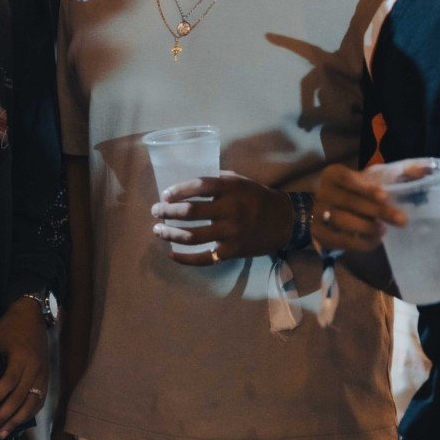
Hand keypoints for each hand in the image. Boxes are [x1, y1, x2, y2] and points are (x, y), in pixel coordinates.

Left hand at [0, 297, 49, 439]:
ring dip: (16, 421)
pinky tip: (17, 424)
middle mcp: (35, 368)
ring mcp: (43, 375)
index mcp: (22, 356)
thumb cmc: (9, 327)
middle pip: (20, 397)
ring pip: (32, 403)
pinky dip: (28, 414)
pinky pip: (39, 401)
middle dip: (4, 415)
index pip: (10, 380)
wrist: (32, 317)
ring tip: (1, 434)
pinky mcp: (46, 379)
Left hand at [150, 171, 292, 264]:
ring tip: (158, 231)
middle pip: (190, 212)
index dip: (178, 190)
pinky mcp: (231, 252)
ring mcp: (231, 233)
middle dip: (167, 212)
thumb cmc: (257, 198)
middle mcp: (230, 210)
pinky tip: (172, 254)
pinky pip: (204, 258)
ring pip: (192, 236)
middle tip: (155, 212)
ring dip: (170, 234)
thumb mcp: (240, 181)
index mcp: (231, 189)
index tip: (165, 195)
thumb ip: (217, 180)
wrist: (283, 221)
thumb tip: (188, 185)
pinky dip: (185, 258)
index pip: (199, 186)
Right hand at [309, 164, 409, 254]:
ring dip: (367, 227)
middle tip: (401, 220)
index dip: (365, 187)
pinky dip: (359, 243)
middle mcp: (323, 191)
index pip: (347, 178)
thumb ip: (398, 173)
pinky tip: (374, 241)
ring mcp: (317, 213)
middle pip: (350, 202)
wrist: (324, 210)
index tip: (384, 196)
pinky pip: (340, 240)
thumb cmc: (355, 192)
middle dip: (377, 211)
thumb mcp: (371, 179)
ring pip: (343, 221)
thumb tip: (426, 169)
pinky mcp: (319, 233)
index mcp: (333, 174)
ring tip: (384, 231)